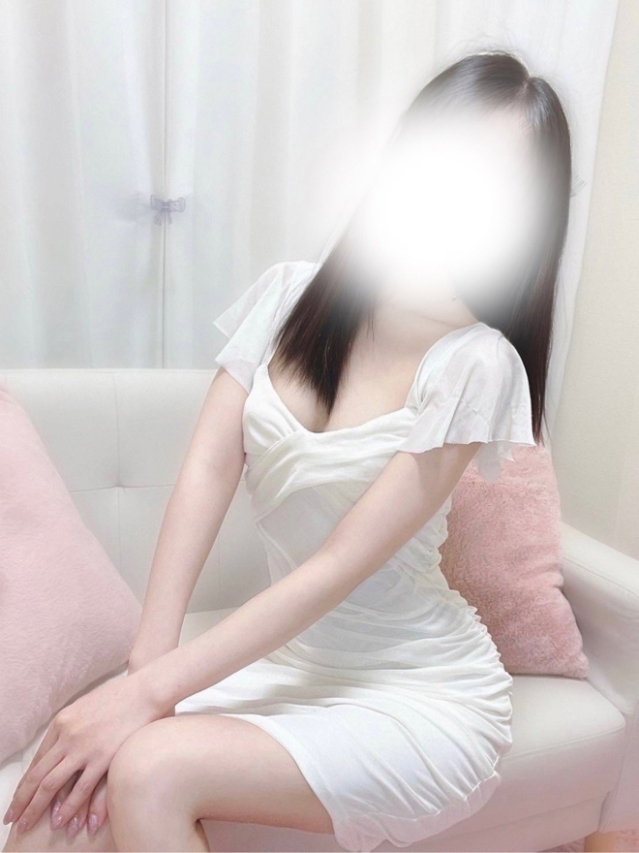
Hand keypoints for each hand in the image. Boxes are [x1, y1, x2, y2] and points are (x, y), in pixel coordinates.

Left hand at [2, 671, 163, 834]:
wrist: (145, 690)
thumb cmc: (120, 696)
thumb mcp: (86, 706)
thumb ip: (72, 725)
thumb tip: (63, 743)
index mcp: (62, 722)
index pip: (37, 759)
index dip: (26, 783)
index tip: (19, 799)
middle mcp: (68, 735)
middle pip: (38, 775)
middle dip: (23, 801)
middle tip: (13, 819)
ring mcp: (84, 748)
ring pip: (52, 785)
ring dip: (38, 809)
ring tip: (29, 825)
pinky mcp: (103, 757)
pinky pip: (81, 788)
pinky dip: (70, 807)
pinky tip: (62, 820)